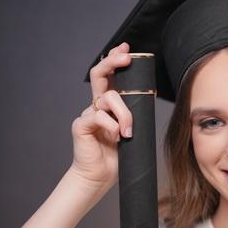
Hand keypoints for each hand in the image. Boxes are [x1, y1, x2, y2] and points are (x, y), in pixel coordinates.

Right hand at [69, 42, 132, 190]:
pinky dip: (111, 125)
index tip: (127, 50)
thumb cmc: (118, 156)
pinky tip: (117, 136)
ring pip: (108, 97)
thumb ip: (135, 115)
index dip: (116, 59)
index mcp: (109, 105)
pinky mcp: (81, 125)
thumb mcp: (132, 131)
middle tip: (126, 57)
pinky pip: (98, 116)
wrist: (99, 177)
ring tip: (128, 132)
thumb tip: (146, 98)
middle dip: (113, 61)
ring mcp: (88, 114)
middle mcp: (97, 106)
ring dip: (124, 113)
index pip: (110, 76)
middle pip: (100, 73)